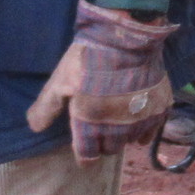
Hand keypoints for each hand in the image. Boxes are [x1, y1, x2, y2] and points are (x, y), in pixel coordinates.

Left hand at [27, 3, 176, 161]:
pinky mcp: (159, 109)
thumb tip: (35, 128)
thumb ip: (46, 107)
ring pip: (130, 141)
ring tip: (117, 118)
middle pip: (110, 149)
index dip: (84, 153)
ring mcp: (141, 120)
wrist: (127, 37)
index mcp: (90, 124)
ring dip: (122, 134)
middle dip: (103, 142)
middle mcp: (118, 129)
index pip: (87, 157)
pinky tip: (137, 121)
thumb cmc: (88, 58)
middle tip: (99, 125)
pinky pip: (150, 133)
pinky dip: (143, 132)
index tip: (84, 145)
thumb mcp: (60, 80)